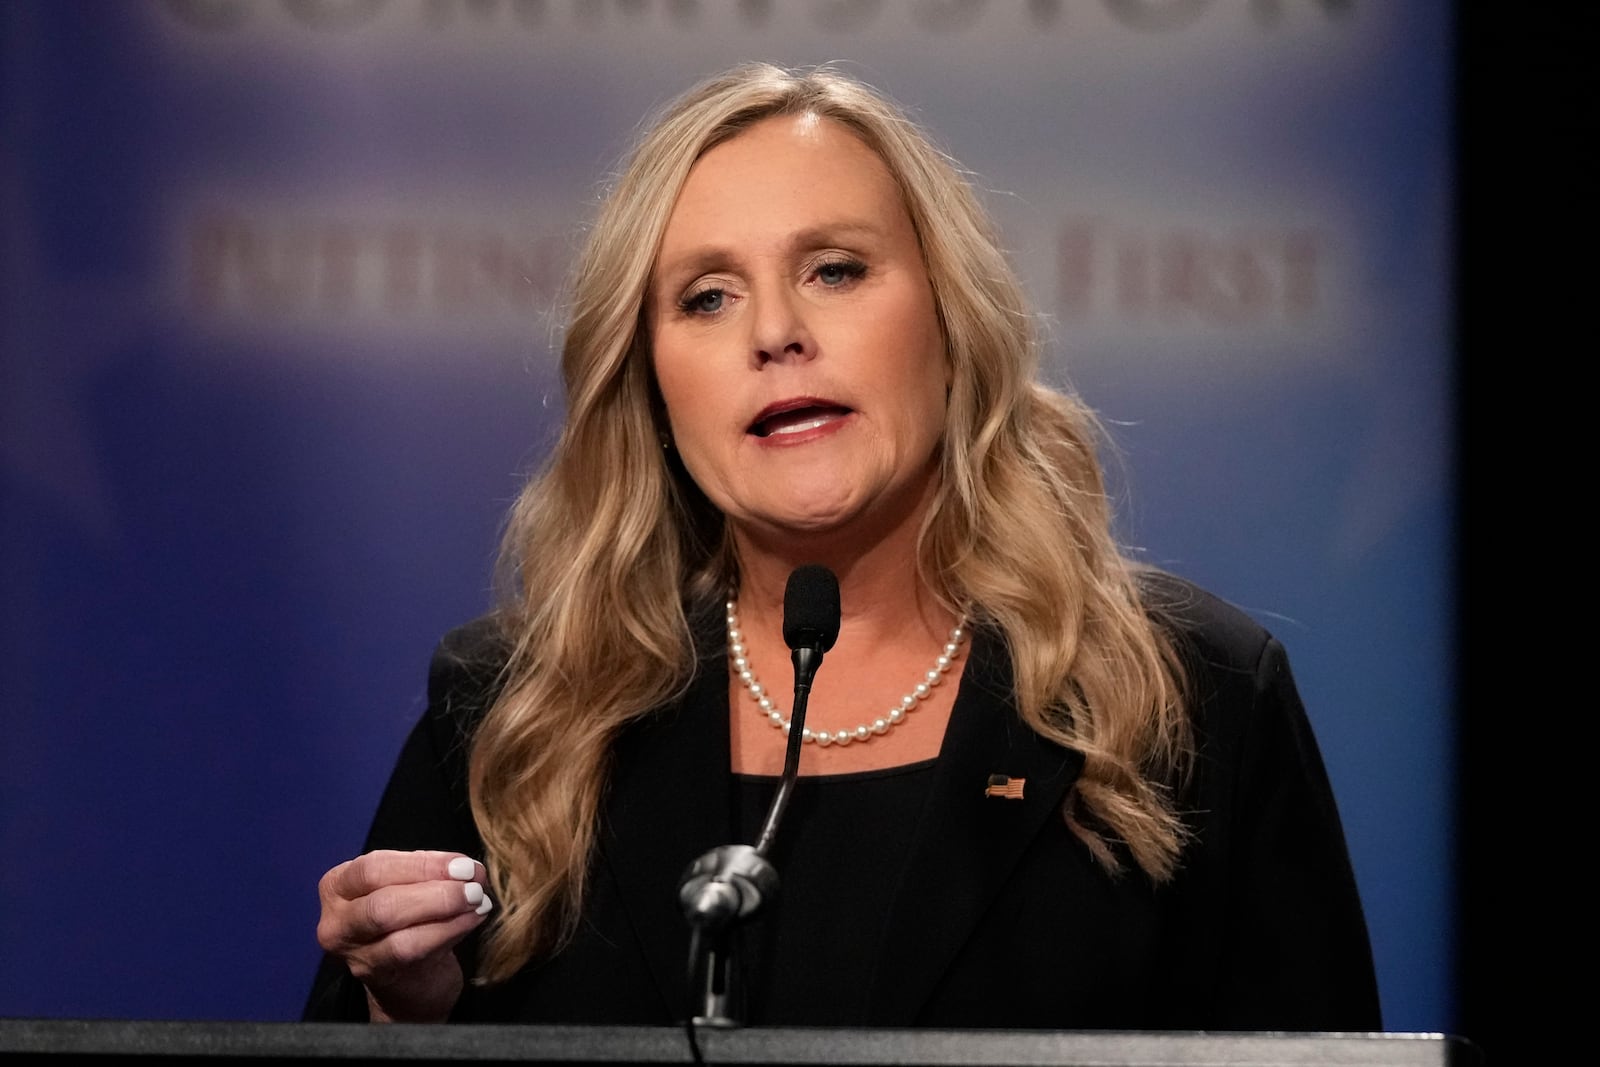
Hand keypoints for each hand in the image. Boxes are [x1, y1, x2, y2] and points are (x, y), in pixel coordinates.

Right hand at [316, 849, 492, 1021]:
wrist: (405, 980)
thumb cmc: (405, 920)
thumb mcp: (407, 886)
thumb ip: (430, 874)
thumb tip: (468, 868)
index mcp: (338, 886)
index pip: (374, 869)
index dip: (423, 865)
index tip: (462, 865)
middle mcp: (338, 923)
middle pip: (383, 905)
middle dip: (436, 892)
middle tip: (473, 885)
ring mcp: (356, 955)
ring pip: (399, 935)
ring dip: (446, 913)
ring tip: (477, 901)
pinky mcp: (379, 978)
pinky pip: (417, 953)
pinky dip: (451, 931)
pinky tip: (473, 919)